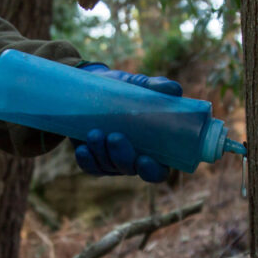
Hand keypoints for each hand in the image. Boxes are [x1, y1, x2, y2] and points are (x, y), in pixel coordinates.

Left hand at [73, 63, 181, 182]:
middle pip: (130, 170)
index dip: (152, 171)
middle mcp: (134, 160)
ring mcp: (112, 162)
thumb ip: (157, 88)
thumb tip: (174, 90)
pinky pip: (90, 167)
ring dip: (101, 153)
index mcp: (154, 149)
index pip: (158, 171)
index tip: (144, 159)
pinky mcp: (93, 159)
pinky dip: (86, 160)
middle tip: (115, 137)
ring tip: (95, 133)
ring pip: (108, 167)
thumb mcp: (140, 86)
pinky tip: (83, 149)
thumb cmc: (125, 90)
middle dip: (122, 157)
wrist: (94, 87)